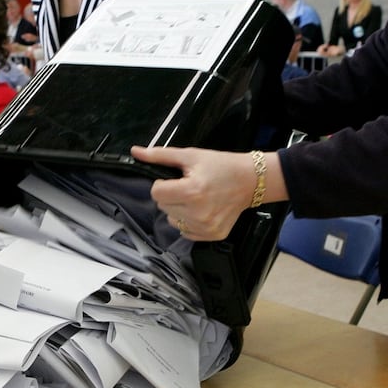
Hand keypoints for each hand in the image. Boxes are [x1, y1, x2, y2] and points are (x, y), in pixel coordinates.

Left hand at [130, 146, 257, 240]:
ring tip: (197, 199)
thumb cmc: (221, 166)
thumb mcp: (191, 155)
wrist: (251, 180)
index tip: (177, 179)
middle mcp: (198, 213)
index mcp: (191, 192)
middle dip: (171, 197)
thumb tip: (135, 152)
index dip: (163, 184)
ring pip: (172, 221)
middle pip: (163, 207)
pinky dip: (190, 222)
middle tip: (191, 187)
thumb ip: (160, 155)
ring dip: (179, 211)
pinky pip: (186, 232)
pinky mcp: (212, 235)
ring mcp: (205, 227)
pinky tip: (204, 210)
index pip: (156, 193)